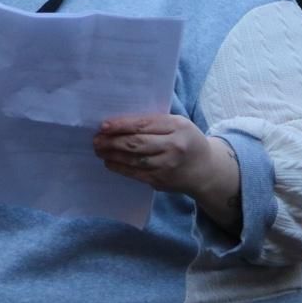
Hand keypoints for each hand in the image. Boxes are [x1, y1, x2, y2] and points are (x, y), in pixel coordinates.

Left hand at [93, 114, 230, 195]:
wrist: (205, 169)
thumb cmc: (186, 140)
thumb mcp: (177, 124)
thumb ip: (154, 122)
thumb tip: (120, 123)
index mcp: (177, 126)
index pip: (144, 125)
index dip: (121, 125)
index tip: (104, 126)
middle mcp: (173, 146)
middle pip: (136, 143)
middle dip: (112, 141)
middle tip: (96, 139)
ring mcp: (167, 165)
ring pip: (133, 159)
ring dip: (112, 155)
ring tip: (99, 149)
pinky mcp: (161, 180)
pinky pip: (135, 173)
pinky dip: (120, 167)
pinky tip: (109, 162)